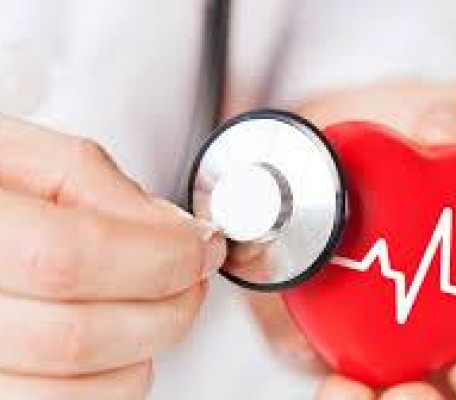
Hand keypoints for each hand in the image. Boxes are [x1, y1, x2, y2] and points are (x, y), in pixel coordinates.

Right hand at [0, 114, 225, 398]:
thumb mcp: (25, 157)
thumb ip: (94, 181)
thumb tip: (174, 230)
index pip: (70, 258)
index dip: (160, 256)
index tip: (203, 246)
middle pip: (78, 338)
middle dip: (169, 307)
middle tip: (194, 276)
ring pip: (77, 394)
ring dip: (146, 350)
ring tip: (156, 306)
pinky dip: (118, 383)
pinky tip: (121, 340)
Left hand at [244, 80, 455, 398]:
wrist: (327, 142)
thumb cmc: (396, 140)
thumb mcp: (437, 115)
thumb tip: (443, 127)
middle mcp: (429, 332)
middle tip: (408, 397)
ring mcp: (370, 338)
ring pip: (379, 396)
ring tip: (346, 393)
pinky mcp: (311, 335)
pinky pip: (316, 369)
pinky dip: (316, 375)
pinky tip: (321, 375)